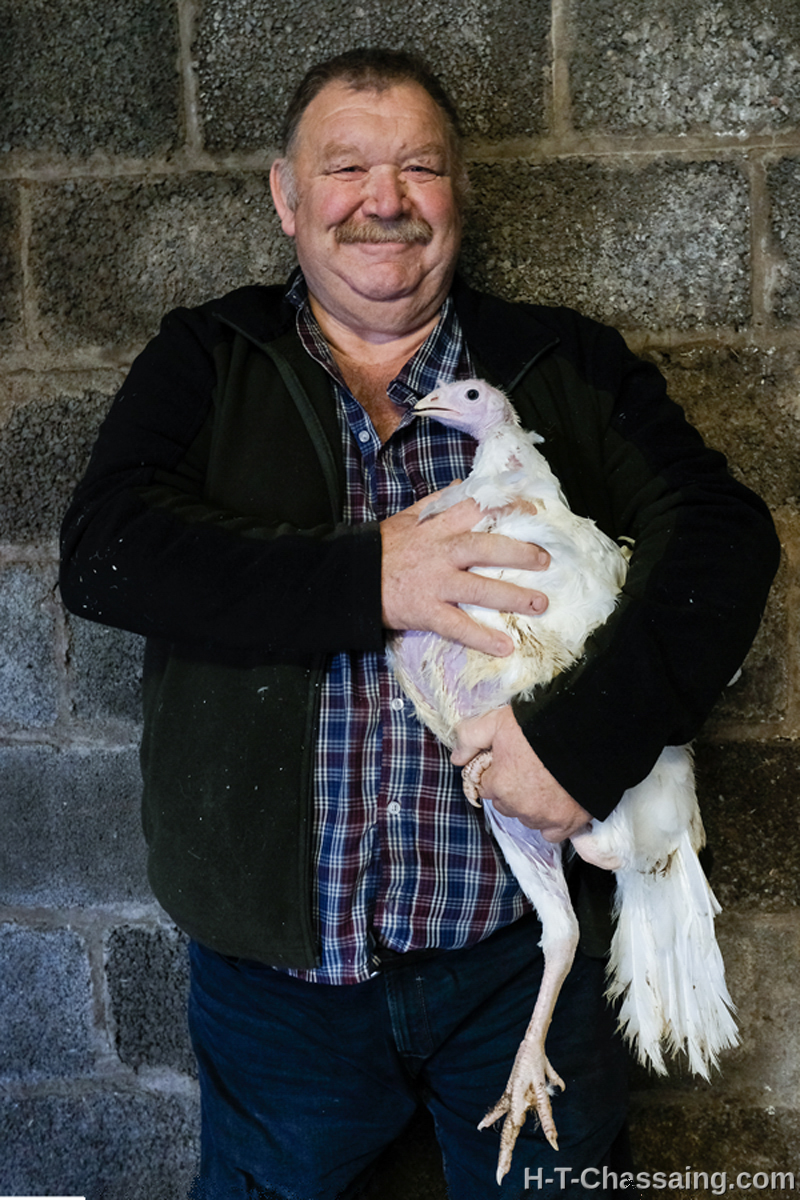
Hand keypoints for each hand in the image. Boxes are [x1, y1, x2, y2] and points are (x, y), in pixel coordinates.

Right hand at [381, 492, 549, 656]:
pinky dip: (481, 638)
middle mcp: (440, 552)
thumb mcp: (407, 518)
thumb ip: (436, 503)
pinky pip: (457, 626)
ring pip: (479, 588)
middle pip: (486, 548)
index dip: (508, 507)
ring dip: (512, 597)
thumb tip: (462, 487)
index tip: (535, 509)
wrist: (350, 578)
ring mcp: (434, 583)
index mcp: (437, 527)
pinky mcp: (425, 611)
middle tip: (545, 560)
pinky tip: (504, 647)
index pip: (478, 509)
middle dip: (519, 553)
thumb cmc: (381, 549)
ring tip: (539, 604)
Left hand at [451, 706, 591, 841]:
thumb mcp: (498, 721)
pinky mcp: (569, 823)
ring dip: (531, 806)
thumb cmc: (540, 726)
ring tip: (546, 783)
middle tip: (529, 769)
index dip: (498, 772)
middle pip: (506, 804)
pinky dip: (553, 821)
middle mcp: (519, 807)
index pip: (487, 787)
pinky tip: (558, 803)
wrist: (590, 734)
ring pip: (528, 818)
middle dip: (513, 790)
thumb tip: (456, 758)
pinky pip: (552, 832)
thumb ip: (470, 737)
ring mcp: (545, 817)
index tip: (510, 761)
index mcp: (500, 785)